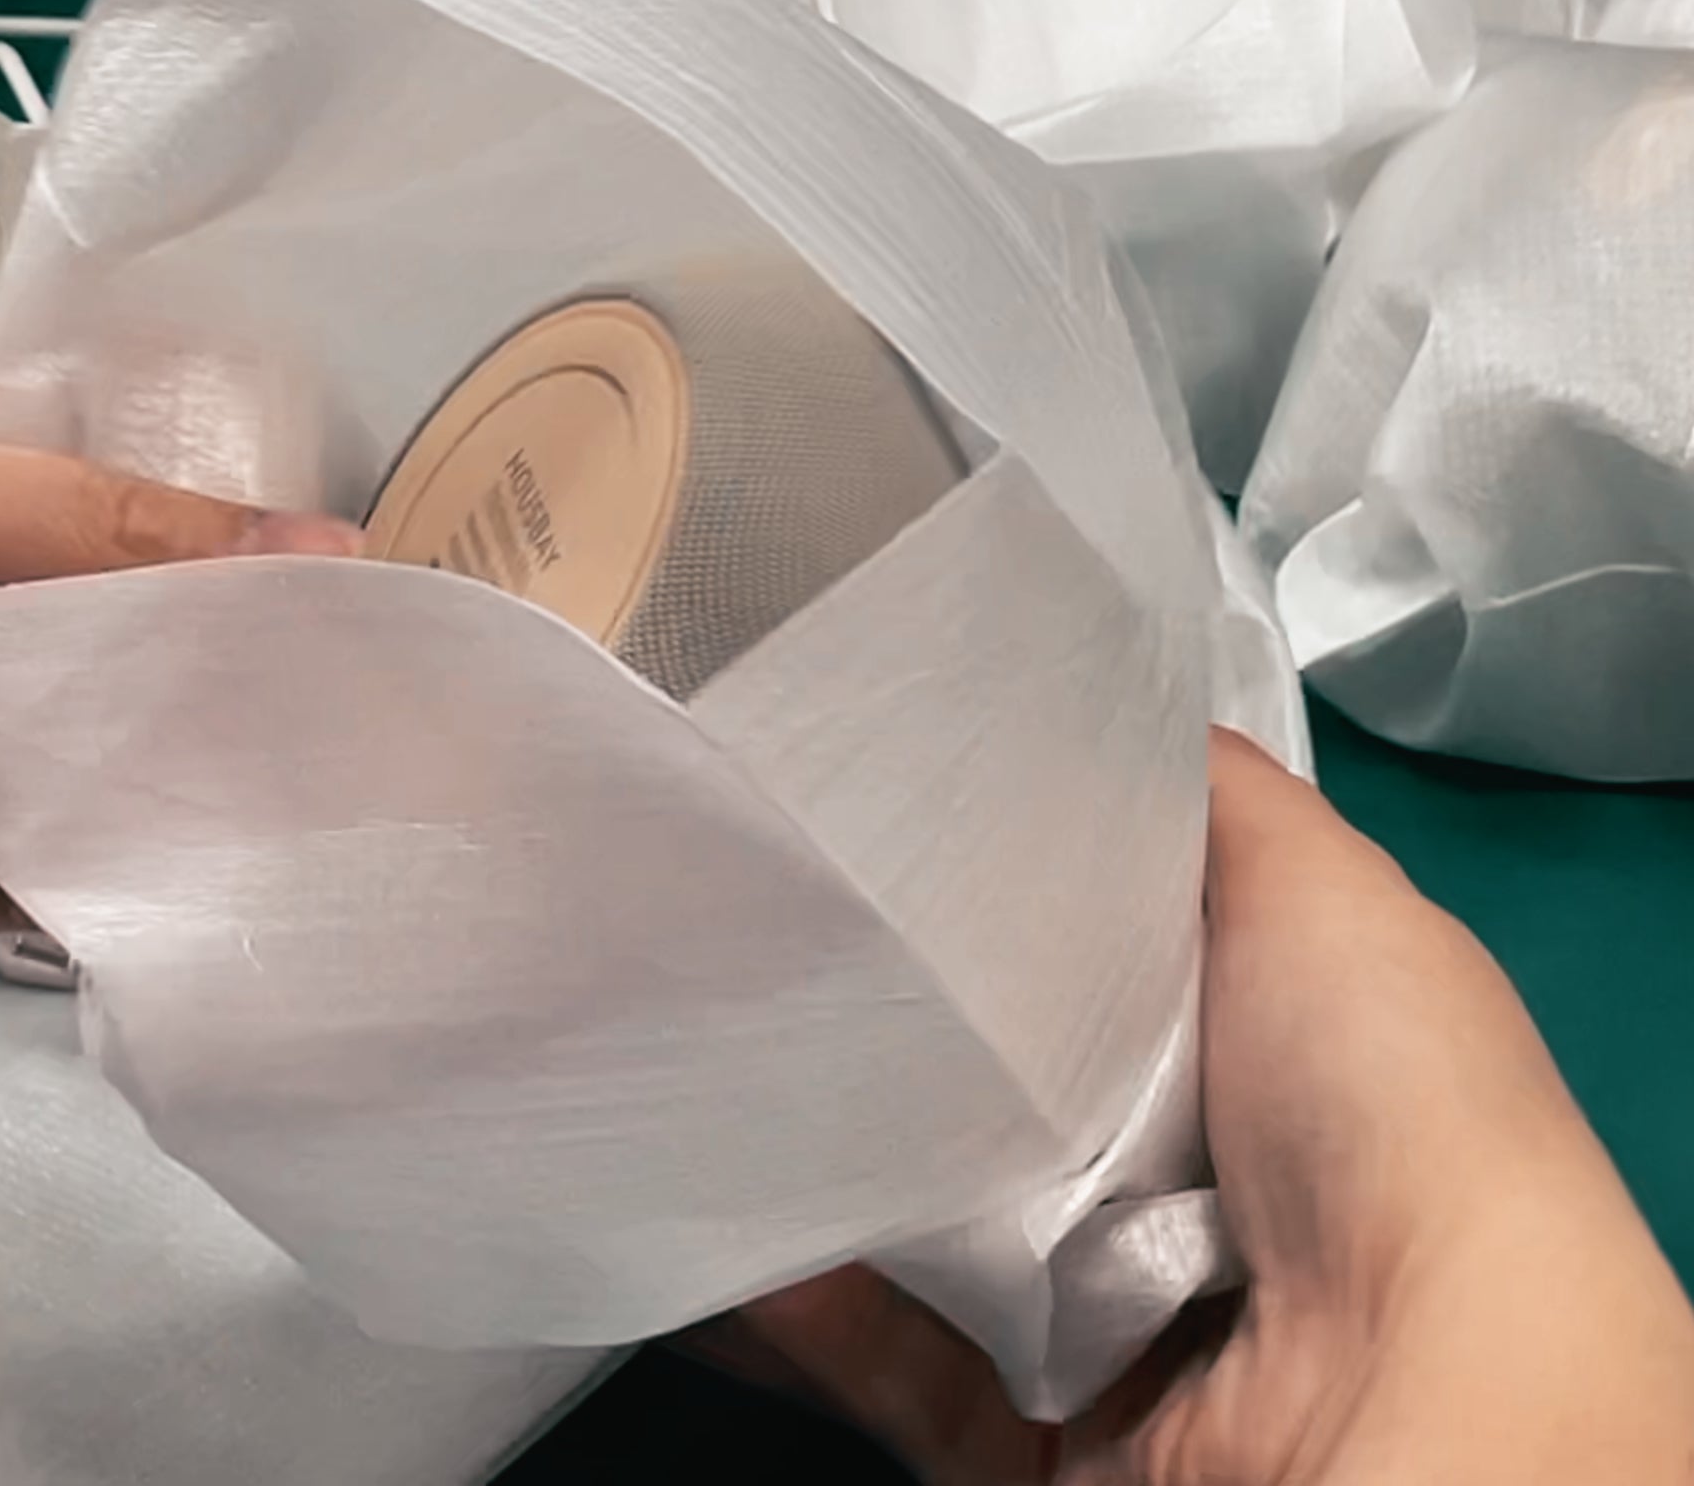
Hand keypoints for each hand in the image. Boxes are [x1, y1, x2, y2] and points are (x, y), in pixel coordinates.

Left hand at [0, 310, 354, 966]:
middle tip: (439, 671)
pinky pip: (86, 852)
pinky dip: (164, 867)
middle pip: (176, 591)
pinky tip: (275, 870)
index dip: (279, 472)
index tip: (419, 517)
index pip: (164, 431)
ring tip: (399, 772)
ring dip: (243, 755)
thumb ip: (99, 531)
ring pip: (148, 729)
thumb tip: (325, 556)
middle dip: (286, 632)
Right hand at [694, 733, 1693, 1483]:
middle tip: (760, 923)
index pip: (1094, 947)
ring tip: (708, 1065)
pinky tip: (735, 1235)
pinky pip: (894, 1363)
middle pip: (1004, 1079)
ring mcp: (1108, 1316)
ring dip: (829, 1159)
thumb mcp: (1317, 883)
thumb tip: (1097, 698)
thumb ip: (1209, 791)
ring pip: (931, 1222)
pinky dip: (812, 1303)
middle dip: (894, 1014)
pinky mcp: (1036, 1434)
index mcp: (1255, 1045)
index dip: (989, 879)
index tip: (865, 802)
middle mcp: (1186, 1181)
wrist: (1403, 1379)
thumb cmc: (1374, 1096)